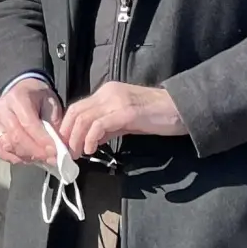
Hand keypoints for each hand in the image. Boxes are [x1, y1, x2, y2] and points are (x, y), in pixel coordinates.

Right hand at [0, 77, 61, 165]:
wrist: (20, 89)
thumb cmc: (37, 97)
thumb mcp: (50, 102)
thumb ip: (53, 122)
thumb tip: (57, 145)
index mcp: (17, 98)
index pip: (29, 124)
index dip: (42, 140)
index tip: (55, 152)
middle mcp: (1, 109)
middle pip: (16, 137)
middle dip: (35, 152)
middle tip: (50, 159)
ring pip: (7, 146)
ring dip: (26, 156)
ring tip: (40, 159)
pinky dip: (14, 158)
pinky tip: (27, 159)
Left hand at [58, 82, 186, 157]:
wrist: (183, 109)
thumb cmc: (157, 115)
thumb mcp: (127, 120)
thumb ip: (108, 127)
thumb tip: (91, 140)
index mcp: (106, 93)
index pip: (77, 108)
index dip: (66, 127)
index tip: (63, 145)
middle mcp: (108, 93)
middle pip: (76, 112)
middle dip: (66, 134)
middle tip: (66, 153)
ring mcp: (117, 101)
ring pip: (84, 118)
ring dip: (76, 139)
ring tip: (76, 154)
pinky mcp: (127, 112)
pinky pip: (100, 125)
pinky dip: (91, 138)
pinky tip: (91, 150)